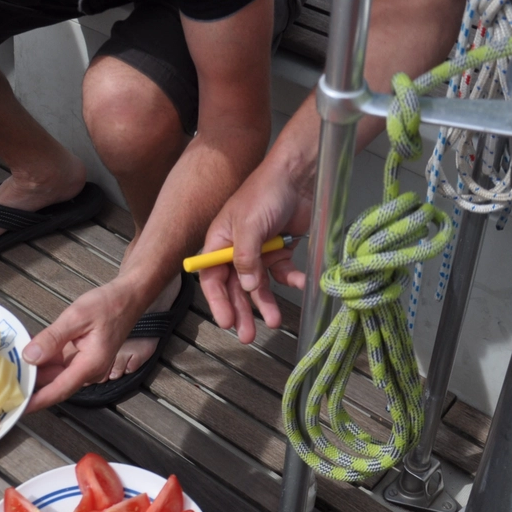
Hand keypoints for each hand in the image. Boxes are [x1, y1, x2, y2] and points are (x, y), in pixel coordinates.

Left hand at [22, 281, 144, 409]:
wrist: (127, 298)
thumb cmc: (108, 305)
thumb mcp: (76, 316)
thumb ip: (52, 338)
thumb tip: (30, 355)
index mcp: (90, 364)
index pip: (59, 389)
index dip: (38, 400)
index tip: (20, 407)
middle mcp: (89, 370)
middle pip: (55, 384)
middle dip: (32, 384)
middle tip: (6, 382)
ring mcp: (86, 365)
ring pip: (56, 374)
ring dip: (36, 371)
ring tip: (12, 367)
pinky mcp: (83, 358)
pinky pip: (60, 364)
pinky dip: (44, 360)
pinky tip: (28, 353)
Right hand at [198, 158, 310, 343]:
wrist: (298, 176)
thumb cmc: (265, 192)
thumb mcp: (247, 226)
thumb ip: (245, 258)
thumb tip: (245, 287)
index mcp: (219, 241)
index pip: (212, 278)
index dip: (218, 301)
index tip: (226, 321)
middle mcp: (237, 249)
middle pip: (235, 287)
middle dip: (241, 311)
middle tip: (246, 335)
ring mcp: (260, 250)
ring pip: (259, 285)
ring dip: (266, 303)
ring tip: (274, 321)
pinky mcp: (281, 249)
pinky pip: (283, 272)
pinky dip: (291, 280)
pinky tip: (300, 284)